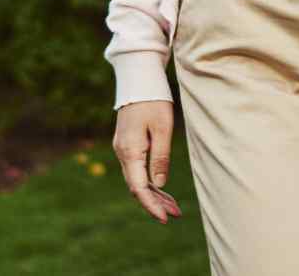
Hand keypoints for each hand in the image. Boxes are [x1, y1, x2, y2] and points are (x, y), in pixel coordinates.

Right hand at [112, 101, 183, 223]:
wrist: (138, 80)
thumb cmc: (154, 101)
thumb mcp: (162, 128)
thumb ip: (160, 157)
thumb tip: (159, 185)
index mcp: (129, 151)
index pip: (139, 187)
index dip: (152, 205)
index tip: (165, 218)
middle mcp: (122, 153)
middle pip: (137, 186)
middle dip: (155, 203)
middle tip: (176, 215)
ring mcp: (123, 149)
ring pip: (136, 179)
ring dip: (154, 194)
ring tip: (173, 207)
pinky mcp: (127, 145)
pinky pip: (136, 170)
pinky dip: (149, 181)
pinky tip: (161, 189)